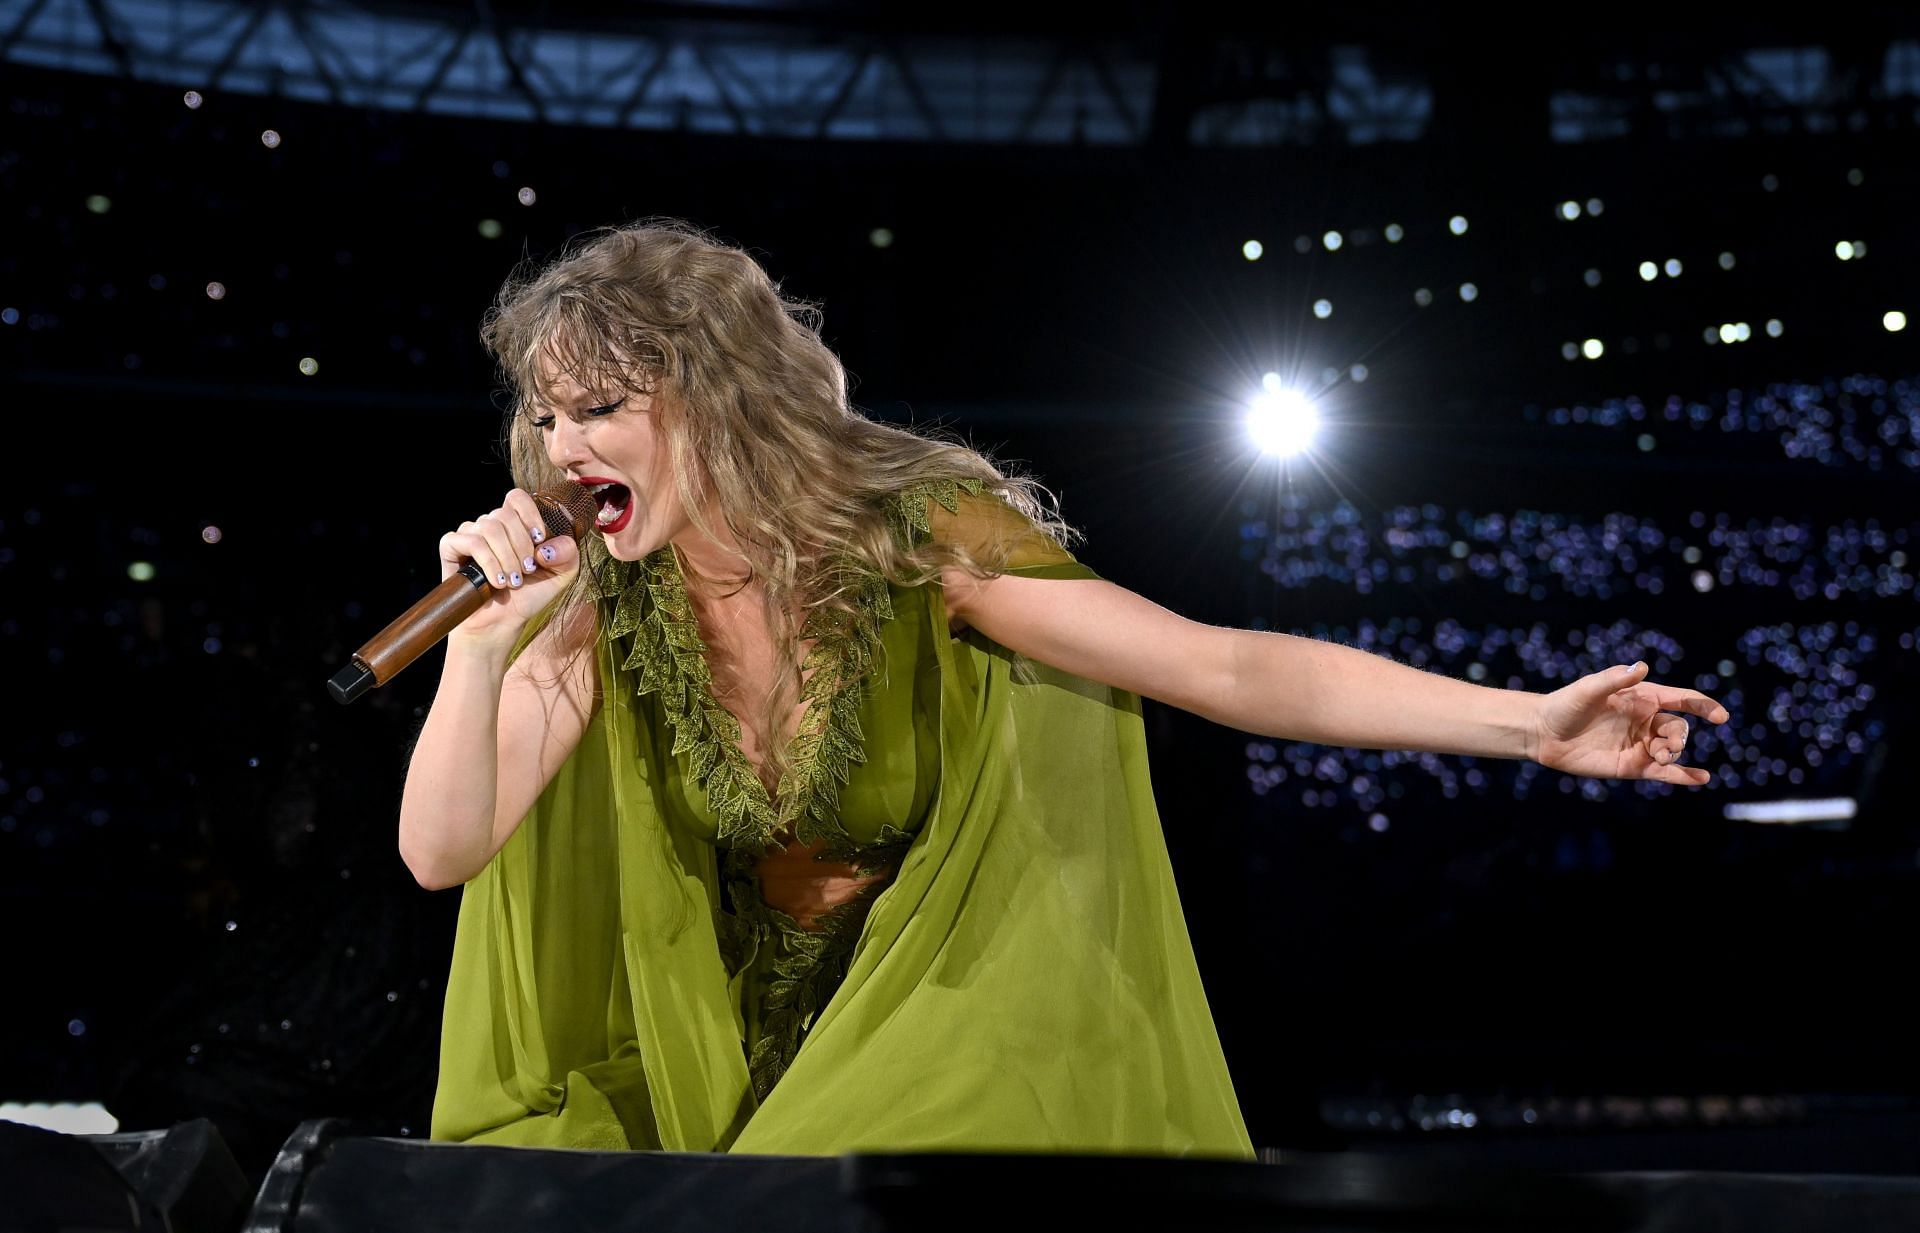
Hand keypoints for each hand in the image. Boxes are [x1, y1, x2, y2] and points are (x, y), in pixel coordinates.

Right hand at [437, 488, 581, 645]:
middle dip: (521, 545)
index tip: (539, 540)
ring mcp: (470, 534)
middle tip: (527, 571)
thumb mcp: (561, 575)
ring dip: (506, 558)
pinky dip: (488, 561)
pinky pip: (469, 541)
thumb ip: (568, 553)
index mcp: (514, 525)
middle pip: (504, 514)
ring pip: (488, 528)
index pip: (516, 498)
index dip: (529, 514)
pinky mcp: (451, 546)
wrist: (502, 622)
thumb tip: (546, 546)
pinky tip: (497, 581)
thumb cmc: (529, 596)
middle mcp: (490, 525)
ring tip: (512, 582)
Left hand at [1531, 661, 1728, 784]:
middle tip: (1664, 748)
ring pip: (1671, 750)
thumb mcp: (1588, 690)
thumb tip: (1642, 667)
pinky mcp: (1631, 766)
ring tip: (1660, 757)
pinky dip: (1683, 776)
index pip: (1682, 699)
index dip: (1704, 706)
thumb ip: (1615, 680)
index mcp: (1642, 698)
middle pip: (1678, 728)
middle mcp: (1645, 721)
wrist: (1543, 733)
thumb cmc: (1565, 704)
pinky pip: (1662, 773)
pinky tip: (1701, 778)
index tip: (1721, 716)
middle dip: (1679, 738)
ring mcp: (1640, 744)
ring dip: (1674, 755)